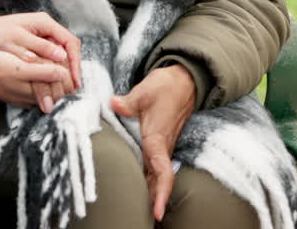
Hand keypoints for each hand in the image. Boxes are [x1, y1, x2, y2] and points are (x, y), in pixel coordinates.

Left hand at [0, 12, 81, 90]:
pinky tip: (51, 83)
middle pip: (67, 49)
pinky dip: (52, 71)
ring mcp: (39, 38)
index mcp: (44, 23)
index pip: (69, 42)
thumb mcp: (17, 40)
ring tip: (64, 88)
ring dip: (63, 71)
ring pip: (59, 55)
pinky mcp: (33, 47)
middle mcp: (45, 29)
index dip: (75, 61)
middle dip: (71, 68)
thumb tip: (62, 56)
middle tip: (72, 88)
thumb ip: (40, 48)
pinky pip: (49, 59)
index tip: (75, 79)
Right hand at [0, 48, 71, 105]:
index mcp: (34, 94)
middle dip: (63, 80)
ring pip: (44, 89)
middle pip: (54, 92)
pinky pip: (33, 87)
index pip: (61, 92)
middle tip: (67, 64)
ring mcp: (21, 96)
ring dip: (51, 78)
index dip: (69, 79)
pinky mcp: (14, 91)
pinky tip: (38, 67)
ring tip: (55, 63)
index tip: (72, 66)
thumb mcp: (22, 68)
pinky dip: (39, 79)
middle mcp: (30, 99)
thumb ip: (44, 73)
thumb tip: (64, 75)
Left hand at [110, 64, 196, 220]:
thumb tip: (112, 103)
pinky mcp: (160, 141)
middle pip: (159, 180)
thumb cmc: (166, 86)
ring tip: (141, 210)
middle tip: (145, 219)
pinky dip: (150, 178)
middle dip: (154, 200)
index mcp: (157, 138)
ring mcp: (162, 145)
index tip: (158, 211)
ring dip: (151, 191)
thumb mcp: (145, 91)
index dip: (161, 193)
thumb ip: (127, 102)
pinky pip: (155, 165)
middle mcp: (162, 146)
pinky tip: (139, 185)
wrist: (184, 80)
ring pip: (157, 174)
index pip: (163, 172)